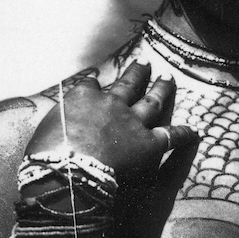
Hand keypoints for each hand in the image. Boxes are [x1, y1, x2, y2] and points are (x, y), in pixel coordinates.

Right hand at [25, 61, 196, 176]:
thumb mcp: (44, 131)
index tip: (99, 82)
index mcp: (83, 98)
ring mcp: (133, 122)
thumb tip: (58, 127)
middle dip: (138, 72)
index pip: (91, 86)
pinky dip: (184, 133)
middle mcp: (111, 104)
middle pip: (128, 83)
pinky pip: (172, 136)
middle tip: (146, 62)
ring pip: (153, 101)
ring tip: (169, 78)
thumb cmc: (46, 157)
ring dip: (163, 89)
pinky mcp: (150, 144)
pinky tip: (195, 130)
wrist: (68, 176)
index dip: (96, 85)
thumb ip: (56, 123)